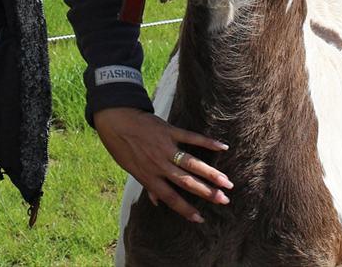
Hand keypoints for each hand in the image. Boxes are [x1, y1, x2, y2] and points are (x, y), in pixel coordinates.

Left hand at [93, 107, 231, 222]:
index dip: (185, 209)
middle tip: (224, 200)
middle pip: (186, 182)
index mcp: (149, 177)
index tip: (201, 219)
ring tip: (226, 182)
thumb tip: (156, 202)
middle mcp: (159, 165)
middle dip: (206, 192)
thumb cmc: (122, 147)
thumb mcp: (132, 169)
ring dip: (210, 173)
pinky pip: (191, 137)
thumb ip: (148, 185)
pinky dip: (207, 142)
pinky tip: (222, 147)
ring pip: (191, 163)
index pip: (170, 198)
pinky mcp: (169, 131)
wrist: (115, 121)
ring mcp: (165, 148)